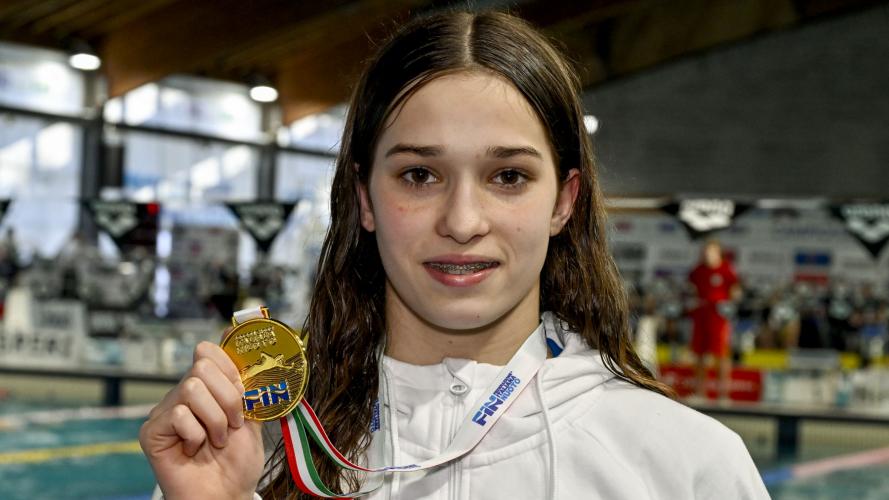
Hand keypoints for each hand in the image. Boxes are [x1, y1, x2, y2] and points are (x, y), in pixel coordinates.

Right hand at [139, 340, 263, 499]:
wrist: (228, 495)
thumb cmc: (237, 461)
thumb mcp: (252, 415)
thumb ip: (246, 381)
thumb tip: (237, 335)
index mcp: (206, 388)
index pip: (208, 352)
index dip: (229, 366)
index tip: (243, 391)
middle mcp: (182, 395)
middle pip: (202, 367)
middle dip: (228, 398)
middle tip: (233, 424)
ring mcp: (164, 413)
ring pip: (191, 389)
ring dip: (215, 419)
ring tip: (217, 440)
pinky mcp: (151, 432)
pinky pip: (178, 415)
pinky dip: (197, 435)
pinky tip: (196, 450)